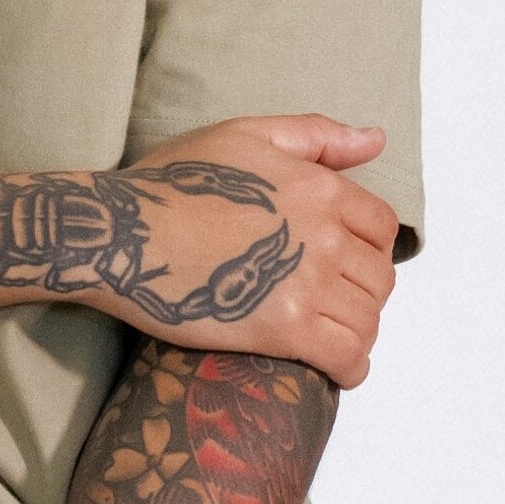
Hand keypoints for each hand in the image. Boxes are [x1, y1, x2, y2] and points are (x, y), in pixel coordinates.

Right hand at [120, 116, 398, 384]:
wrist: (122, 232)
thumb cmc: (172, 182)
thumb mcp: (246, 134)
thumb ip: (317, 136)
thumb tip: (375, 140)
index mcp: (320, 188)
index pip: (381, 227)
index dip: (371, 248)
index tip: (348, 264)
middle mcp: (324, 236)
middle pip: (378, 278)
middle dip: (364, 293)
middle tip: (336, 304)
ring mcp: (306, 284)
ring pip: (366, 320)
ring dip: (358, 333)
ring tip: (334, 337)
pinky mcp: (282, 329)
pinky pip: (345, 356)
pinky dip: (351, 367)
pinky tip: (339, 369)